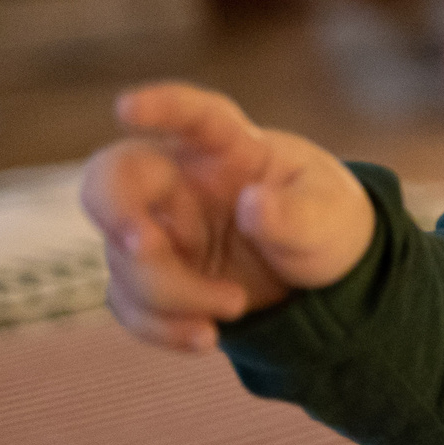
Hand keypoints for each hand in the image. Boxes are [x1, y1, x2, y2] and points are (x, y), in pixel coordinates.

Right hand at [80, 83, 376, 353]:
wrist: (321, 276)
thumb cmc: (325, 222)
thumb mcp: (329, 217)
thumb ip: (295, 214)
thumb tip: (254, 206)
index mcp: (229, 148)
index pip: (193, 116)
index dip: (159, 107)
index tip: (125, 108)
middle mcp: (182, 182)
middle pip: (114, 178)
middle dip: (114, 210)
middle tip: (143, 245)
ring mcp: (161, 229)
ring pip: (125, 256)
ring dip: (171, 291)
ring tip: (236, 306)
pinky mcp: (153, 275)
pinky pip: (129, 301)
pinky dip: (160, 326)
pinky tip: (205, 337)